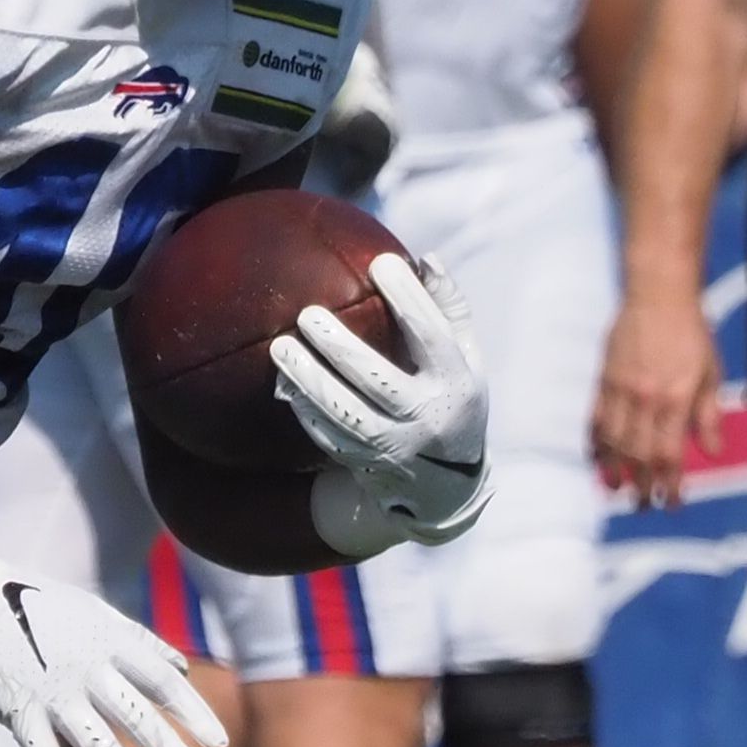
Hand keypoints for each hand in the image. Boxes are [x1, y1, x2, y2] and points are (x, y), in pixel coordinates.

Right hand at [0, 557, 227, 746]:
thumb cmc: (34, 604)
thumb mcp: (93, 611)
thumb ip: (138, 641)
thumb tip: (180, 667)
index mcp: (107, 640)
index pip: (161, 681)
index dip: (192, 713)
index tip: (219, 743)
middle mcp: (86, 668)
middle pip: (137, 718)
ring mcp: (52, 692)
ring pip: (97, 745)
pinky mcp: (18, 711)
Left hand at [273, 250, 490, 556]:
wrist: (449, 488)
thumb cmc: (453, 399)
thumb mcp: (467, 360)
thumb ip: (448, 311)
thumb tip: (426, 259)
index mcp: (456, 382)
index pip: (431, 335)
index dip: (408, 298)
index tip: (381, 263)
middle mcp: (426, 416)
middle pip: (377, 378)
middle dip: (338, 346)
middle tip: (306, 314)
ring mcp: (394, 446)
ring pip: (344, 412)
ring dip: (308, 380)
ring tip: (279, 347)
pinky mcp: (366, 465)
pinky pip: (328, 437)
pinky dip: (304, 411)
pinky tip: (283, 384)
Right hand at [592, 282, 723, 510]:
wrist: (659, 295)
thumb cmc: (690, 332)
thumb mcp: (711, 373)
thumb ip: (709, 415)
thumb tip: (712, 451)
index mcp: (676, 399)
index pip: (669, 454)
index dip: (669, 483)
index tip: (671, 502)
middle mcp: (646, 399)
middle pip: (639, 455)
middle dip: (642, 485)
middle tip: (643, 505)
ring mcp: (621, 390)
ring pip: (614, 442)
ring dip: (615, 470)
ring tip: (617, 489)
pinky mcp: (605, 380)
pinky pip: (596, 419)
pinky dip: (595, 442)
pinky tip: (596, 457)